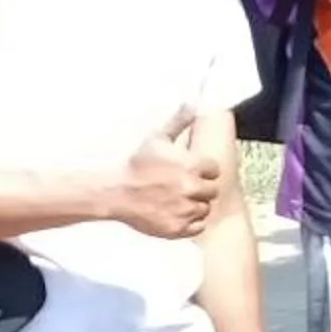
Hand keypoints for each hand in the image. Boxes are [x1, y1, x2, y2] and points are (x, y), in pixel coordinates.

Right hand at [110, 107, 218, 238]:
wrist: (117, 192)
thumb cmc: (137, 165)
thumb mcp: (158, 139)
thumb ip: (179, 121)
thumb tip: (193, 104)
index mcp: (192, 166)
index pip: (213, 170)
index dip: (202, 170)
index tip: (189, 171)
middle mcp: (192, 188)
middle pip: (211, 190)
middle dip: (200, 188)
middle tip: (182, 186)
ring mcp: (185, 210)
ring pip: (204, 209)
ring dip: (194, 204)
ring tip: (176, 199)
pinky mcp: (177, 228)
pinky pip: (197, 226)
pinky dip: (189, 222)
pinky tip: (176, 212)